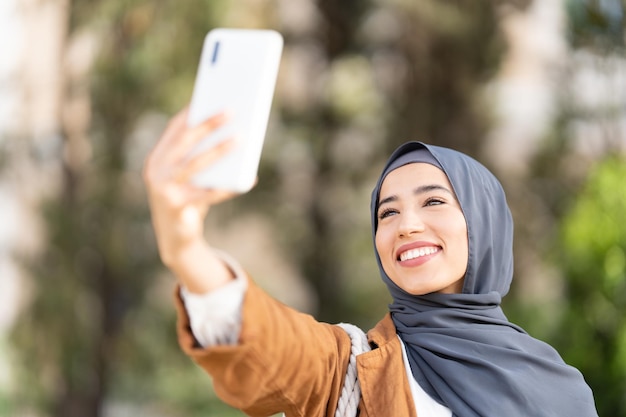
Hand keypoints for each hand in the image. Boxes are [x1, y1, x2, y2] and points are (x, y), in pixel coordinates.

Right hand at [143, 107, 236, 268]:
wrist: (176, 240)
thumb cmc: (189, 200)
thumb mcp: (191, 177)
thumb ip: (200, 157)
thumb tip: (233, 132)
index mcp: (157, 158)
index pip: (174, 128)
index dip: (193, 111)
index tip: (211, 95)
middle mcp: (155, 171)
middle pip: (185, 141)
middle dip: (209, 124)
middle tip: (232, 110)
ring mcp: (163, 189)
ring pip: (195, 164)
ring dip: (220, 149)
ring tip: (241, 137)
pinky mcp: (175, 206)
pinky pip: (206, 194)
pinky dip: (227, 187)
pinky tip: (246, 180)